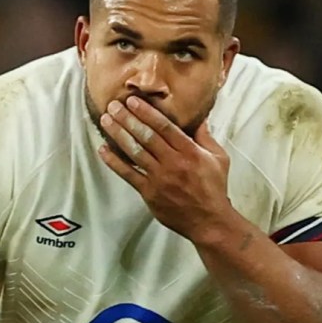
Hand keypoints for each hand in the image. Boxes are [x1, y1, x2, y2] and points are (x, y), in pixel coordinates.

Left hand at [98, 97, 232, 238]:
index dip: (146, 112)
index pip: (164, 126)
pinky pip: (128, 174)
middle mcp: (172, 162)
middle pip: (146, 136)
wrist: (209, 221)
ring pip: (135, 152)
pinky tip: (103, 150)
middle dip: (128, 119)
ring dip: (118, 135)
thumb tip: (199, 117)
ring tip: (106, 121)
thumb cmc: (214, 188)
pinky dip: (114, 162)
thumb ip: (205, 137)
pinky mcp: (149, 193)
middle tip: (113, 106)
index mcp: (189, 151)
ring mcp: (159, 178)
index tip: (132, 101)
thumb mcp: (218, 158)